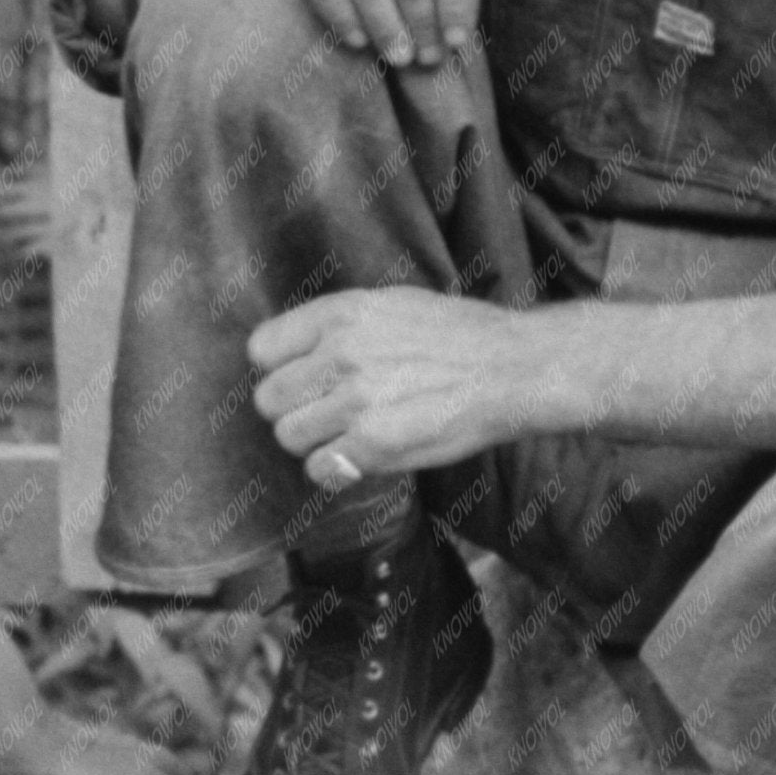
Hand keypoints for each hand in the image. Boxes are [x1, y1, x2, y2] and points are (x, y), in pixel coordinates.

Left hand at [249, 290, 527, 478]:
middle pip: (269, 399)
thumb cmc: (461, 335)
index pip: (261, 349)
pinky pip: (320, 469)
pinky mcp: (374, 444)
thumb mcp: (393, 303)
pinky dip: (336, 471)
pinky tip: (360, 458)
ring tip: (349, 436)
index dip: (279, 370)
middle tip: (327, 414)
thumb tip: (296, 351)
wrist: (514, 368)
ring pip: (290, 437)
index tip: (302, 380)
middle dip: (294, 411)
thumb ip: (341, 325)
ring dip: (315, 443)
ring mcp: (355, 400)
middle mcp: (340, 353)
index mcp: (341, 314)